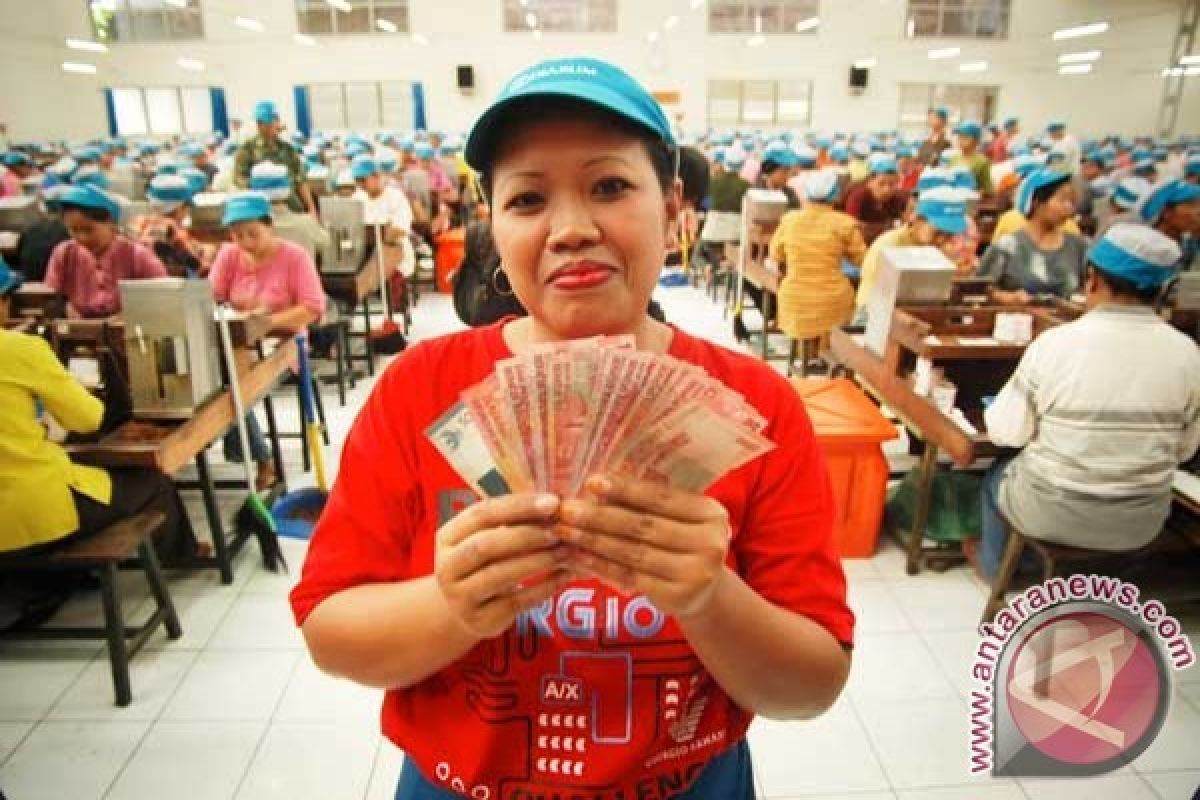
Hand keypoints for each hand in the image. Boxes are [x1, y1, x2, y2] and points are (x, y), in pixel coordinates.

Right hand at [434, 493, 572, 638]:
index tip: (552, 502)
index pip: (481, 514)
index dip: (518, 507)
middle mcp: (447, 567)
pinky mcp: (480, 620)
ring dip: (538, 560)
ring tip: (565, 550)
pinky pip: (517, 601)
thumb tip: (553, 502)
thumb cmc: (484, 563)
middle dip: (527, 535)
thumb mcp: (486, 538)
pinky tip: (564, 575)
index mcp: (447, 537)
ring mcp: (460, 597)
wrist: (464, 609)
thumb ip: (511, 520)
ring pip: (500, 575)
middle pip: (485, 545)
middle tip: (559, 530)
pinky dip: (544, 587)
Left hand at [559, 475, 731, 618]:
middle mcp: (710, 543)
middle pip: (644, 526)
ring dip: (594, 541)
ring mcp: (697, 573)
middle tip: (566, 509)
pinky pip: (631, 577)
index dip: (625, 489)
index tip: (591, 482)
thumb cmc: (681, 543)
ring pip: (634, 552)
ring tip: (566, 531)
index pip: (661, 498)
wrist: (704, 591)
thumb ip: (647, 503)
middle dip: (600, 516)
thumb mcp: (677, 519)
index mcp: (711, 513)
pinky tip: (579, 556)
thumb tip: (597, 485)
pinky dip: (601, 565)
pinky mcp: (679, 597)